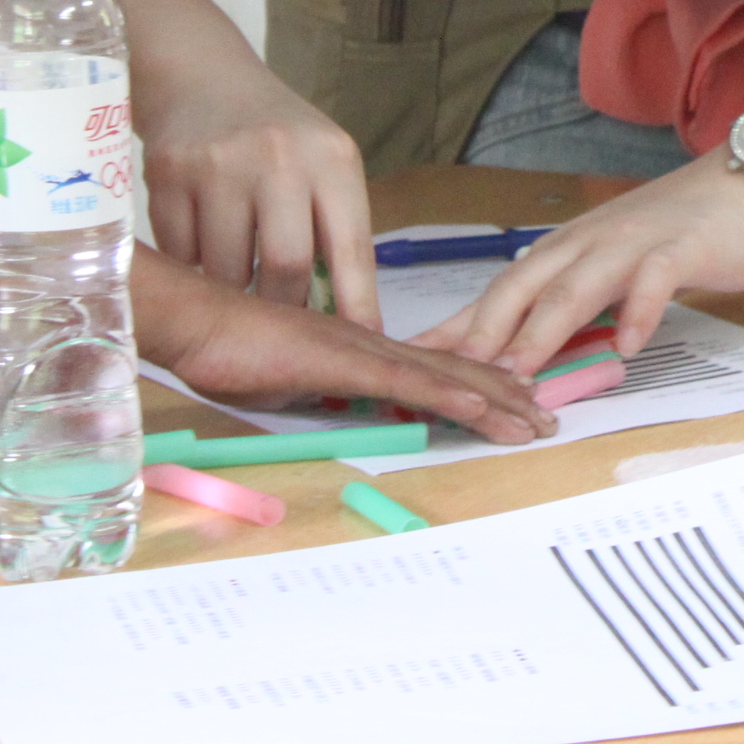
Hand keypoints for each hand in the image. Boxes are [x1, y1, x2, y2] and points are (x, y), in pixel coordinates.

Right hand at [135, 257, 549, 443]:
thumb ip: (316, 390)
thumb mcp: (283, 382)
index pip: (431, 370)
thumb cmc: (227, 350)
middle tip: (547, 417)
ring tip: (537, 422)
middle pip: (453, 371)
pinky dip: (454, 397)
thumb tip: (332, 402)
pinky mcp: (349, 362)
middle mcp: (372, 343)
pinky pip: (411, 385)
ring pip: (445, 377)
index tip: (515, 403)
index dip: (478, 386)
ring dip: (496, 403)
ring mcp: (364, 350)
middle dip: (505, 396)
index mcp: (359, 348)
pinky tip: (487, 410)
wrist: (196, 321)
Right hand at [137, 47, 383, 329]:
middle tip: (279, 323)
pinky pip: (182, 256)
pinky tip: (201, 243)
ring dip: (233, 290)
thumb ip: (334, 229)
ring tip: (237, 274)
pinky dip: (194, 266)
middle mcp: (278, 157)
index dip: (356, 306)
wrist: (201, 75)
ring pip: (227, 272)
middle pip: (286, 268)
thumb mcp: (323, 163)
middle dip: (284, 308)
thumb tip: (347, 323)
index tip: (360, 348)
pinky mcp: (167, 174)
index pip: (351, 248)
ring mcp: (218, 164)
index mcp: (331, 158)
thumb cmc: (276, 135)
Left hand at [417, 161, 743, 375]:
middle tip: (455, 376)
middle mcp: (589, 242)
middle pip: (525, 285)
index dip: (457, 326)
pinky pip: (655, 281)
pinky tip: (630, 346)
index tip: (416, 361)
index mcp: (567, 250)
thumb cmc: (675, 235)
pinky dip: (639, 312)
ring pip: (578, 285)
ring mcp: (633, 243)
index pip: (500, 291)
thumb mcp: (611, 269)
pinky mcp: (680, 249)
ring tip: (521, 370)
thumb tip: (521, 354)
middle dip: (486, 331)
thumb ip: (570, 305)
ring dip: (545, 328)